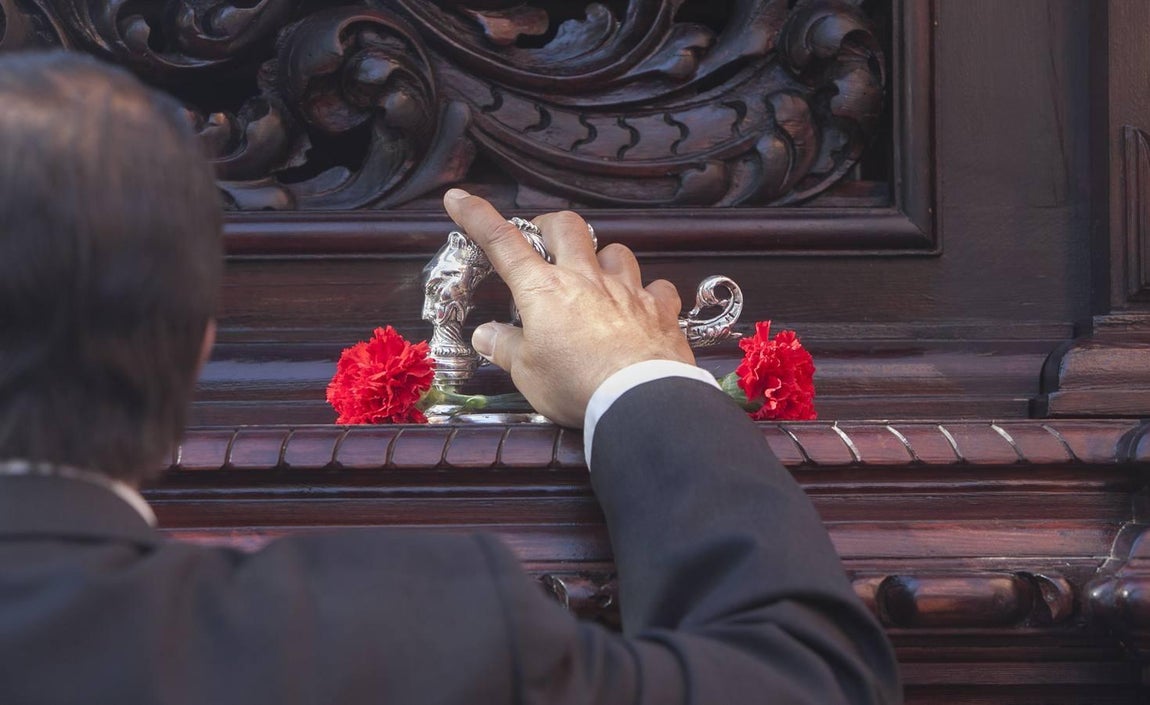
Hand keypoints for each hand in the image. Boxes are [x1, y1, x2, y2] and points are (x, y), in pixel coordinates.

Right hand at [442, 190, 694, 427]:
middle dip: (550, 226)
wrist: (639, 399)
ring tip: (597, 276)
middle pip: (566, 227)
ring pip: (616, 251)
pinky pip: (657, 287)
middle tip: (544, 243)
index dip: (478, 217)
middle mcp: (586, 279)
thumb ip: (506, 348)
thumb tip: (485, 335)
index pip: (503, 242)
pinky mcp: (659, 310)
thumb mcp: (527, 372)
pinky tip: (645, 305)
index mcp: (543, 290)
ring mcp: (627, 290)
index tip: (459, 199)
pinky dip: (649, 293)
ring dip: (603, 257)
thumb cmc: (576, 384)